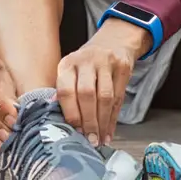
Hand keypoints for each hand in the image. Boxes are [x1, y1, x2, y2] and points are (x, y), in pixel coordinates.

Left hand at [55, 20, 147, 146]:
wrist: (113, 41)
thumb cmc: (87, 65)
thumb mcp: (72, 72)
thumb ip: (65, 93)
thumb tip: (57, 119)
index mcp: (67, 64)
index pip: (65, 90)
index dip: (71, 113)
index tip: (74, 131)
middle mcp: (85, 60)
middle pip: (86, 95)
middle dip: (89, 121)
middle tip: (90, 139)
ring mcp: (105, 61)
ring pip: (105, 97)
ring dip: (102, 122)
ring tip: (100, 139)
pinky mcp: (122, 66)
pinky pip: (119, 97)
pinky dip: (114, 118)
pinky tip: (110, 131)